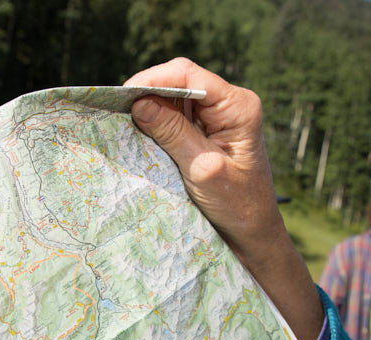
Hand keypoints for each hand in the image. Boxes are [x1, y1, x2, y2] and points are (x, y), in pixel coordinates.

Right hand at [124, 58, 280, 254]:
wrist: (252, 231)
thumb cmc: (237, 204)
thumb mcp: (202, 168)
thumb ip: (173, 133)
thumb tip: (139, 103)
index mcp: (238, 106)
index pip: (190, 75)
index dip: (154, 80)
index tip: (125, 97)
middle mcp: (229, 104)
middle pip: (180, 80)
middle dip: (149, 92)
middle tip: (118, 110)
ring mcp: (218, 116)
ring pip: (175, 96)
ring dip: (150, 106)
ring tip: (125, 120)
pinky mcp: (207, 130)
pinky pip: (176, 114)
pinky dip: (157, 120)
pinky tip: (140, 130)